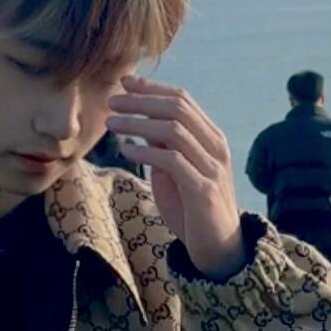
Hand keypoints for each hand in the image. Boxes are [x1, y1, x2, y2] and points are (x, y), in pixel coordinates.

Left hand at [105, 74, 247, 278]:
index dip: (152, 88)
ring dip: (138, 123)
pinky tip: (126, 150)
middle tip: (112, 101)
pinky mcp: (203, 190)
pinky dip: (146, 152)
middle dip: (141, 101)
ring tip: (111, 124)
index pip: (182, 99)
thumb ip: (163, 143)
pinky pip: (173, 161)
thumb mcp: (175, 169)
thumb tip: (138, 116)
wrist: (219, 248)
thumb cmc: (192, 207)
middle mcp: (215, 147)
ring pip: (175, 130)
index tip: (124, 83)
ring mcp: (212, 167)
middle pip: (178, 108)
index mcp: (210, 137)